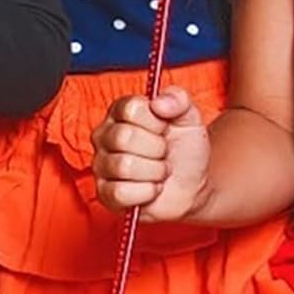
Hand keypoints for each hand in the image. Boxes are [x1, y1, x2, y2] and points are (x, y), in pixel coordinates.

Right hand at [91, 86, 210, 222]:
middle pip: (123, 137)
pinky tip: (153, 187)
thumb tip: (157, 103)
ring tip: (161, 170)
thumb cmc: (185, 147)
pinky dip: (147, 191)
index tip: (166, 128)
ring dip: (155, 171)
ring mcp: (101, 165)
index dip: (155, 121)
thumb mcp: (189, 116)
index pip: (130, 109)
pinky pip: (120, 192)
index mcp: (121, 111)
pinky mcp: (105, 194)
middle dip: (157, 148)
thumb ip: (178, 99)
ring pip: (123, 166)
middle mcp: (105, 135)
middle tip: (165, 151)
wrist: (192, 184)